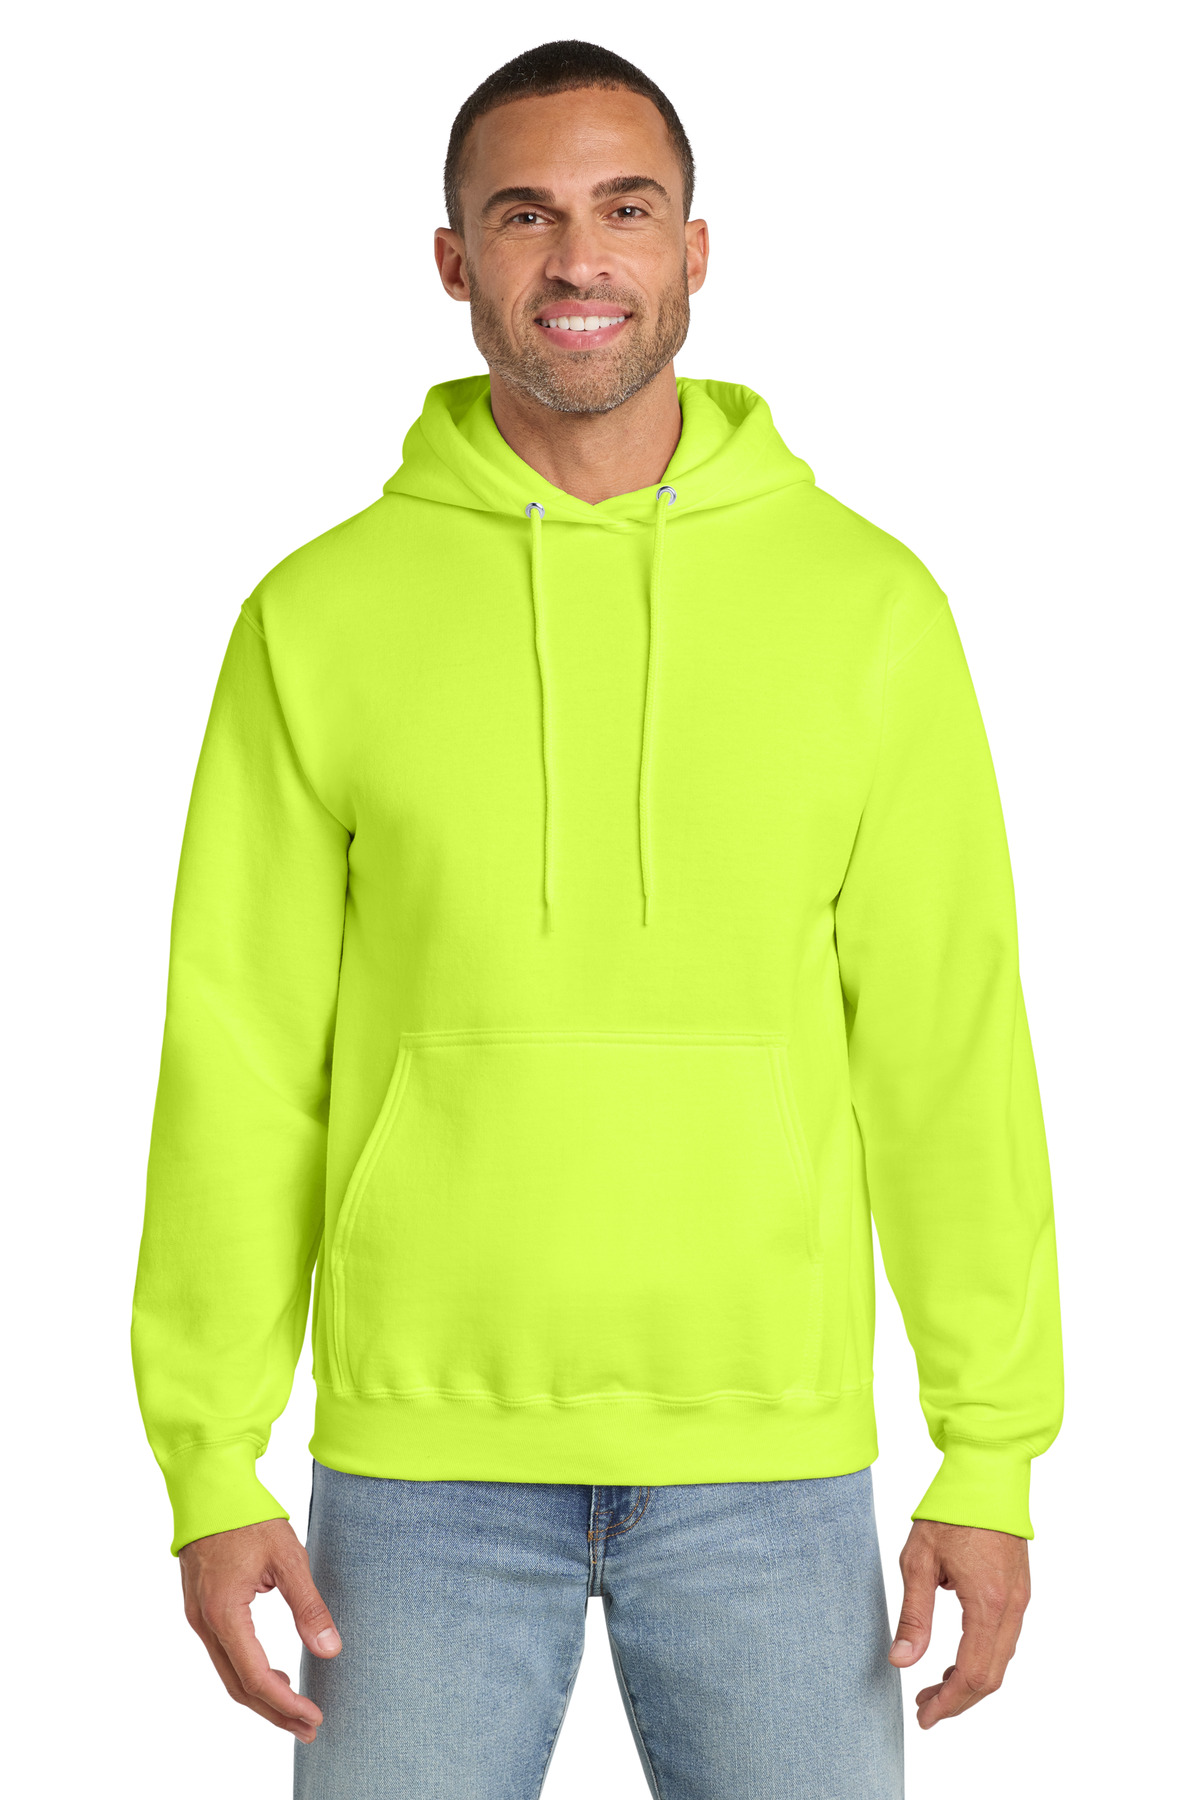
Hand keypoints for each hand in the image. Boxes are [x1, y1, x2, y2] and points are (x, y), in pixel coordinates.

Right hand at [179, 1517, 341, 1742]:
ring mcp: (198, 1618)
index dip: (286, 1702)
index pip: (256, 1676)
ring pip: (228, 1675)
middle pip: (239, 1687)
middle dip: (275, 1712)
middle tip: (310, 1728)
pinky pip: (223, 1656)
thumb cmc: (249, 1517)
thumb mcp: (288, 1557)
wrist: (208, 1488)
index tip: (314, 1716)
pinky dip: (248, 1674)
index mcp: (225, 1612)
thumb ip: (308, 1606)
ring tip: (296, 1710)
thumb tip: (330, 1650)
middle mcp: (205, 1623)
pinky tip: (274, 1673)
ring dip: (262, 1697)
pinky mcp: (200, 1610)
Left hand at [888, 1518, 1029, 1727]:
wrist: (987, 1472)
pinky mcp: (1018, 1590)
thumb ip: (914, 1615)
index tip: (924, 1717)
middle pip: (990, 1676)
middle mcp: (1011, 1607)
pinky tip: (955, 1657)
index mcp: (987, 1603)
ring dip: (969, 1681)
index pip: (972, 1675)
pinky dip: (980, 1658)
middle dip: (957, 1699)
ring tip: (933, 1686)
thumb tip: (902, 1661)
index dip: (948, 1703)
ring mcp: (1019, 1599)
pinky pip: (1004, 1639)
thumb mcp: (919, 1560)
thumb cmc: (951, 1510)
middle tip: (924, 1707)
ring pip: (999, 1660)